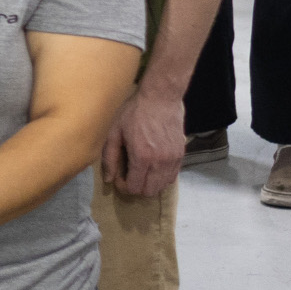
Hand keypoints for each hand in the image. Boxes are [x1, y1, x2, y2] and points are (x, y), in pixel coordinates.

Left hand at [105, 81, 186, 197]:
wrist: (161, 98)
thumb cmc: (134, 112)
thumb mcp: (114, 133)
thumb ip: (110, 158)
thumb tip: (108, 179)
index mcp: (142, 157)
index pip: (134, 188)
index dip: (124, 186)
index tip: (120, 177)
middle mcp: (160, 161)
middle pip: (150, 192)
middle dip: (137, 187)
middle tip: (129, 175)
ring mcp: (173, 159)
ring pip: (162, 186)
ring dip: (150, 183)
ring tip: (141, 170)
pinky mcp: (181, 154)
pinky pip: (172, 176)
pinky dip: (162, 177)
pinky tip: (153, 166)